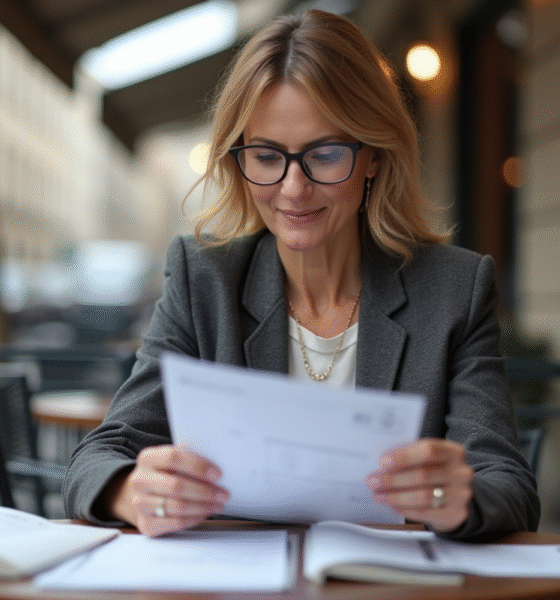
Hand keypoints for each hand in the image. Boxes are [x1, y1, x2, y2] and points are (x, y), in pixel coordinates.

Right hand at [104, 445, 229, 536]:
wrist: (142, 494)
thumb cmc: (165, 474)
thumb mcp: (171, 461)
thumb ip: (188, 461)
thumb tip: (215, 471)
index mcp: (147, 458)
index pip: (173, 458)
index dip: (197, 466)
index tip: (217, 474)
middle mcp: (140, 480)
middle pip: (176, 486)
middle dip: (205, 491)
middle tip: (223, 494)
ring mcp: (140, 503)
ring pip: (177, 506)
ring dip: (203, 506)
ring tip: (218, 504)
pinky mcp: (145, 524)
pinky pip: (175, 523)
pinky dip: (195, 518)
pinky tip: (205, 513)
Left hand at [365, 438, 473, 531]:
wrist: (456, 495)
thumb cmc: (434, 470)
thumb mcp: (428, 458)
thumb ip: (411, 456)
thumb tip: (382, 464)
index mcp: (453, 451)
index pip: (428, 450)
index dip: (404, 456)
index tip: (383, 462)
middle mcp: (461, 472)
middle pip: (422, 475)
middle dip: (393, 479)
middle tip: (373, 481)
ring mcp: (461, 494)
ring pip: (422, 496)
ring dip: (396, 496)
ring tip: (379, 495)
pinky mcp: (456, 514)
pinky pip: (425, 512)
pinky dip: (404, 508)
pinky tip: (392, 505)